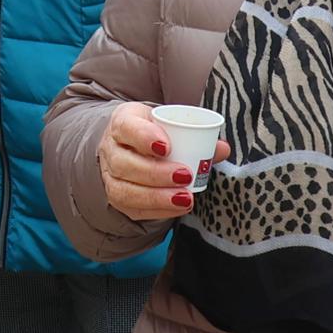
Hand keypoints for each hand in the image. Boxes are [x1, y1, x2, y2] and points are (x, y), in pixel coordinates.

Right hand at [98, 103, 195, 223]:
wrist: (134, 147)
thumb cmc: (157, 132)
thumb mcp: (172, 125)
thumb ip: (197, 135)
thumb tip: (221, 149)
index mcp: (123, 122)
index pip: (126, 127)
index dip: (144, 137)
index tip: (167, 147)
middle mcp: (111, 148)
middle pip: (124, 163)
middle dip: (155, 173)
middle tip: (185, 176)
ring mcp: (110, 175)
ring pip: (124, 190)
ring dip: (156, 197)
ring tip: (185, 198)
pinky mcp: (117, 197)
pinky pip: (132, 208)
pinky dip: (157, 210)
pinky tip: (178, 207)